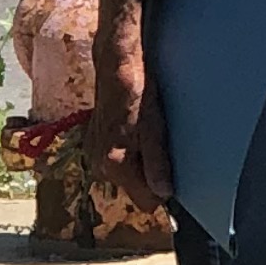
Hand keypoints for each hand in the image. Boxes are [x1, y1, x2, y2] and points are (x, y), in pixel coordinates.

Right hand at [90, 23, 175, 215]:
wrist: (113, 61)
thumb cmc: (136, 87)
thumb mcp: (154, 123)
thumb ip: (157, 160)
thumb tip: (165, 193)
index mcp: (114, 162)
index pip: (146, 202)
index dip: (162, 191)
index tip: (171, 172)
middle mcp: (100, 164)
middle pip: (136, 189)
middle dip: (149, 173)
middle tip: (158, 142)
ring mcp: (94, 155)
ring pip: (127, 174)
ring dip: (139, 160)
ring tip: (146, 132)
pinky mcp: (93, 145)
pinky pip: (118, 161)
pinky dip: (130, 150)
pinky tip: (135, 129)